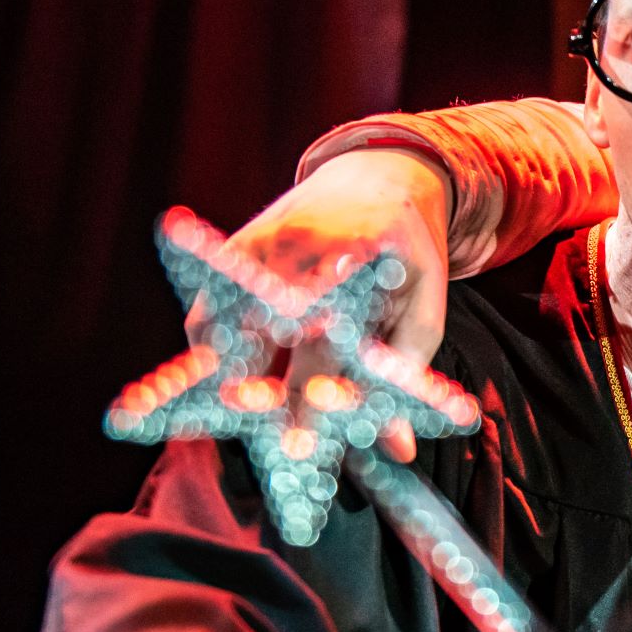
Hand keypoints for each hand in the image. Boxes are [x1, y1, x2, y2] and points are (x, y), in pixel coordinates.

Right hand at [197, 148, 454, 459]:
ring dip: (228, 386)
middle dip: (259, 402)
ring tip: (244, 432)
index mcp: (355, 263)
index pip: (326, 345)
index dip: (311, 400)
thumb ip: (408, 377)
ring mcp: (258, 246)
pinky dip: (212, 360)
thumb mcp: (426, 307)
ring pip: (221, 334)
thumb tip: (397, 451)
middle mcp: (299, 251)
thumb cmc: (405, 256)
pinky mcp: (230, 251)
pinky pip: (205, 318)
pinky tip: (231, 393)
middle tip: (266, 455)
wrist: (375, 176)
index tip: (302, 451)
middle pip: (263, 342)